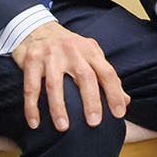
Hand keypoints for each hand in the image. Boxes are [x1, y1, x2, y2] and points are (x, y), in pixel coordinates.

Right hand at [10, 22, 128, 130]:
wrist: (38, 29)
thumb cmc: (70, 48)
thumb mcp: (90, 55)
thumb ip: (106, 76)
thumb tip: (125, 101)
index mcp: (90, 50)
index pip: (107, 72)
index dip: (115, 93)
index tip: (119, 114)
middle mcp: (72, 51)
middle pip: (85, 76)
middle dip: (91, 101)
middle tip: (94, 123)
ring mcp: (50, 55)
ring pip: (55, 84)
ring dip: (59, 108)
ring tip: (63, 128)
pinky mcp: (31, 60)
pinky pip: (31, 87)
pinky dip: (32, 107)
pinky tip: (35, 123)